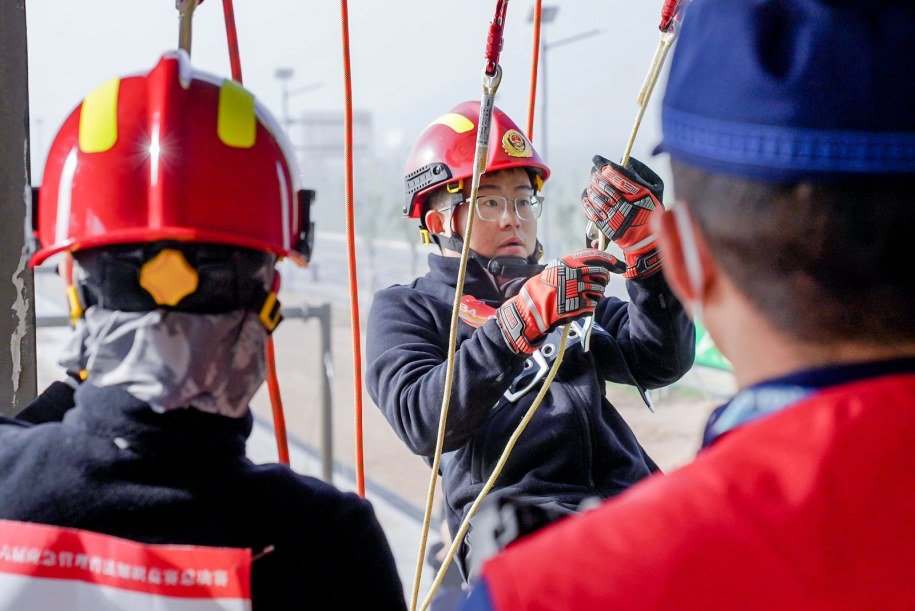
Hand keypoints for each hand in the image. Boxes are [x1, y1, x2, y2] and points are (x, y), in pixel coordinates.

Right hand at [496, 249, 615, 353]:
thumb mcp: (556, 269)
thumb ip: (574, 265)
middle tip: (596, 285)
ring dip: (595, 295)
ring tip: (581, 297)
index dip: (611, 261)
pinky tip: (577, 306)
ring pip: (600, 292)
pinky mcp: (579, 306)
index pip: (597, 257)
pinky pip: (593, 306)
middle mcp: (575, 275)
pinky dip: (588, 307)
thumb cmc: (543, 288)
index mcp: (569, 263)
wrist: (532, 308)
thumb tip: (596, 261)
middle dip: (602, 281)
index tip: (619, 266)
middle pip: (602, 276)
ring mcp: (578, 291)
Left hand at [582, 155, 664, 278]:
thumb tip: (624, 162)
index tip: (597, 160)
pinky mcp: (606, 226)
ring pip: (596, 197)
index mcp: (639, 193)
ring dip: (591, 189)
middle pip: (604, 185)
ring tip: (591, 186)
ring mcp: (614, 215)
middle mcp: (625, 203)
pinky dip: (586, 202)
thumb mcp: (652, 191)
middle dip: (596, 176)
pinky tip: (586, 197)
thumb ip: (638, 177)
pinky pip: (591, 211)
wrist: (645, 239)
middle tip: (594, 173)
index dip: (605, 166)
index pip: (618, 175)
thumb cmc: (650, 211)